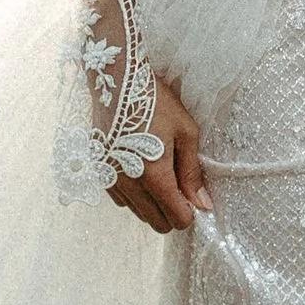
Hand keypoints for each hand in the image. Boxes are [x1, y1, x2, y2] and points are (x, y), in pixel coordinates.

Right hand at [106, 75, 210, 234]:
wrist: (117, 81)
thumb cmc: (156, 103)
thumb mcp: (185, 132)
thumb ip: (192, 172)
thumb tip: (203, 204)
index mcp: (154, 176)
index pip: (177, 219)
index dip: (191, 212)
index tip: (194, 196)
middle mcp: (129, 185)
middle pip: (158, 223)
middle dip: (173, 211)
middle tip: (180, 184)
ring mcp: (112, 180)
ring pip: (139, 214)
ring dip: (154, 203)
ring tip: (161, 171)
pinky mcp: (101, 173)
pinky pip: (122, 200)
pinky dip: (136, 194)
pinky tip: (142, 170)